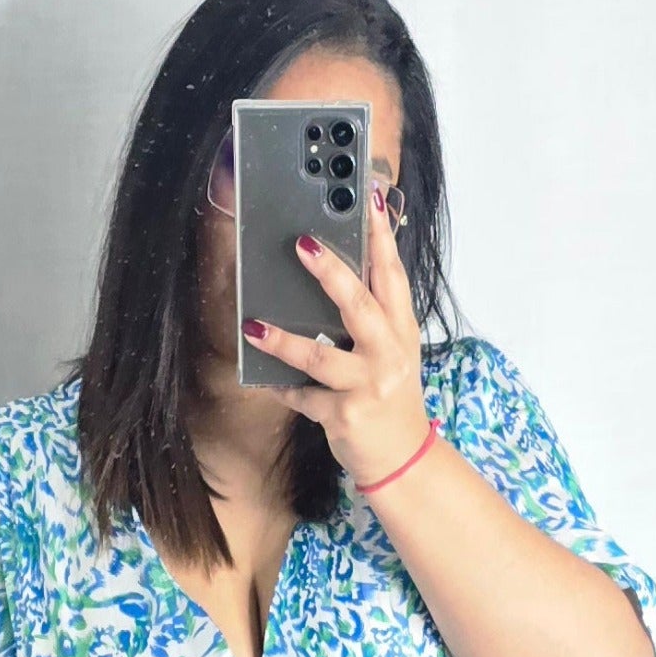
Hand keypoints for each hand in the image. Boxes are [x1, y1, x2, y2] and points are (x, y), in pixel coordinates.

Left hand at [242, 185, 430, 490]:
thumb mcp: (393, 350)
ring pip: (321, 356)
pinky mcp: (345, 415)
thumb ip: (374, 313)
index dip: (381, 236)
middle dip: (331, 272)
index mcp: (401, 329)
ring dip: (283, 340)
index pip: (392, 274)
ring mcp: (367, 385)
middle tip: (302, 244)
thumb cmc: (390, 396)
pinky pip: (303, 397)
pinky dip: (282, 388)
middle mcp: (389, 353)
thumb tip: (338, 268)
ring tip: (253, 325)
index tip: (369, 198)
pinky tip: (261, 379)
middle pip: (359, 304)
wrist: (403, 457)